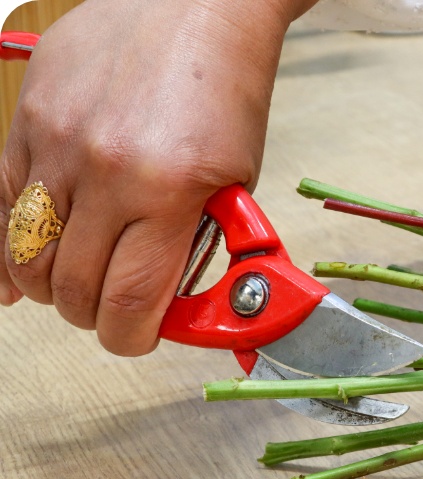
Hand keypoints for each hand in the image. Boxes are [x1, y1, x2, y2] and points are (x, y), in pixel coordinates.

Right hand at [0, 0, 317, 354]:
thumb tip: (168, 300)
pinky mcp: (27, 120)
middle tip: (112, 310)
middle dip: (93, 315)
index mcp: (167, 192)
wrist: (193, 6)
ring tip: (76, 286)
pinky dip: (4, 248)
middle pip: (71, 286)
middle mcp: (104, 172)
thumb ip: (198, 240)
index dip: (130, 337)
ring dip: (49, 286)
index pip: (130, 299)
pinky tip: (11, 277)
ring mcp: (56, 144)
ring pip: (24, 253)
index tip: (137, 337)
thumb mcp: (236, 179)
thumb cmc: (225, 91)